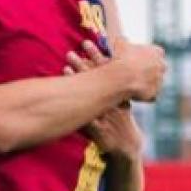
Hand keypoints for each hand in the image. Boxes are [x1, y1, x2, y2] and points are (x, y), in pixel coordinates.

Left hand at [64, 42, 147, 158]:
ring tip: (64, 68)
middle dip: (83, 65)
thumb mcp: (124, 104)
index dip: (97, 56)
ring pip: (90, 97)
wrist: (127, 147)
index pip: (108, 71)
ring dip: (77, 82)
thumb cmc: (122, 122)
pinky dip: (76, 108)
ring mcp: (105, 115)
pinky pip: (85, 118)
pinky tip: (63, 98)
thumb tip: (110, 65)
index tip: (87, 43)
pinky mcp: (98, 130)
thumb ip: (118, 87)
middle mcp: (112, 102)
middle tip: (70, 52)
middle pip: (96, 80)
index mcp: (118, 95)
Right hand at [92, 39, 166, 102]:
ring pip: (153, 81)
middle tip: (132, 72)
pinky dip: (142, 95)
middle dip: (148, 70)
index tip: (134, 59)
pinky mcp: (155, 93)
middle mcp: (162, 65)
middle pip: (156, 67)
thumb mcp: (118, 42)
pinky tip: (131, 93)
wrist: (122, 77)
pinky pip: (149, 94)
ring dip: (144, 83)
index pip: (155, 53)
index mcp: (157, 51)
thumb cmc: (120, 57)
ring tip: (129, 84)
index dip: (144, 56)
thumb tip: (117, 35)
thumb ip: (120, 39)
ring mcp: (160, 80)